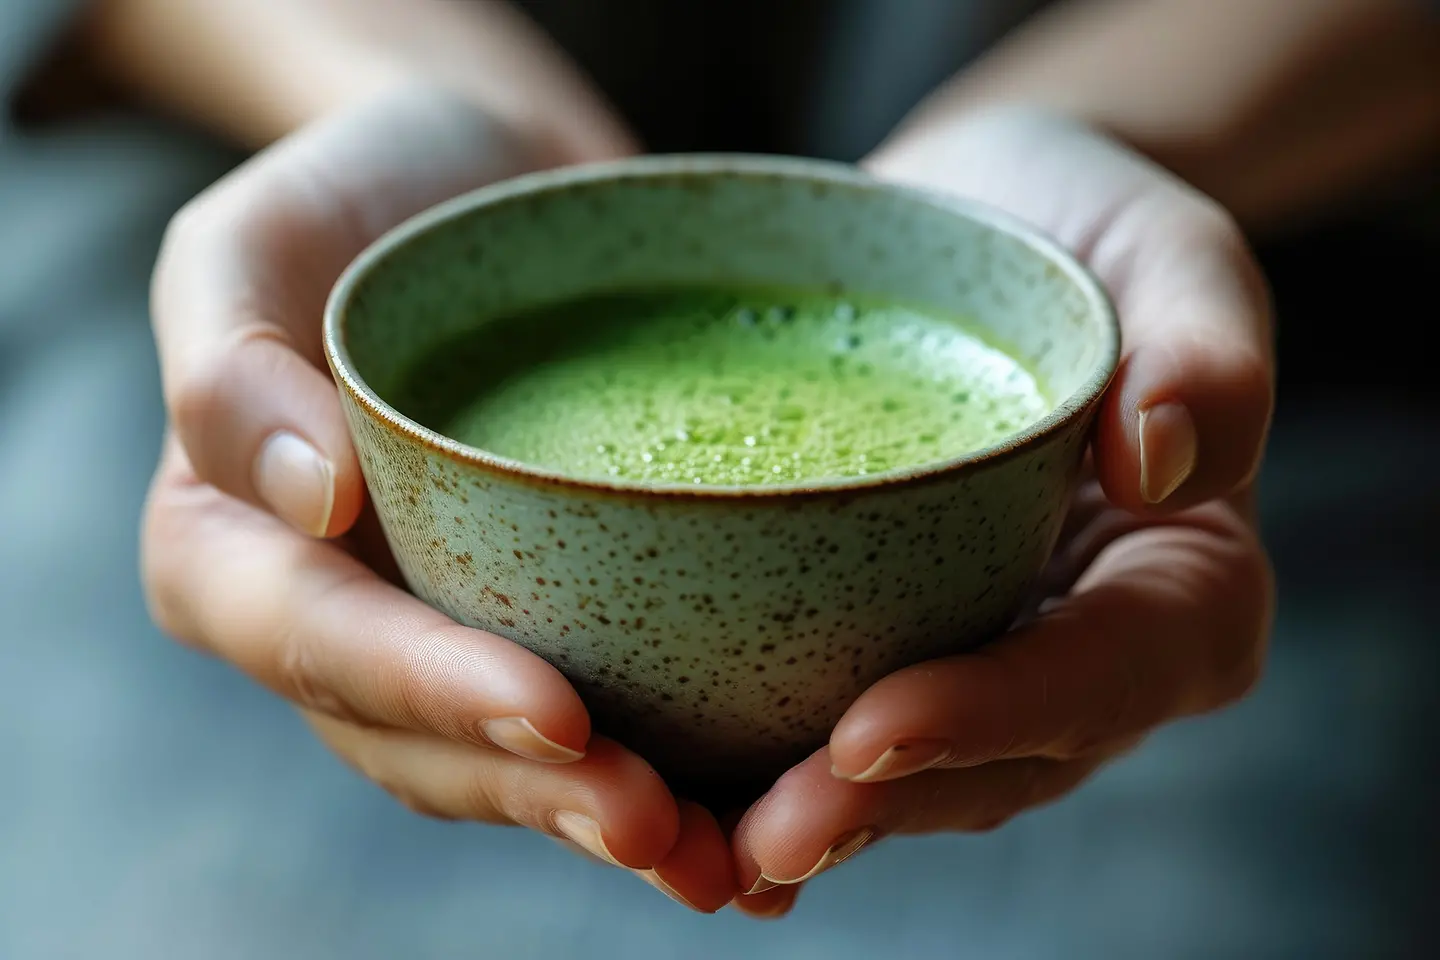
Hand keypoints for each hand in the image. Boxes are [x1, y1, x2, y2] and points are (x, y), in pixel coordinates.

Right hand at [139, 84, 736, 912]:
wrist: (488, 186)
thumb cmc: (363, 199)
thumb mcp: (257, 237)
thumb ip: (231, 367)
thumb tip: (309, 500)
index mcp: (234, 551)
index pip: (318, 640)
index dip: (430, 691)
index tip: (557, 713)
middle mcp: (337, 620)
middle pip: (421, 743)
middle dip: (541, 796)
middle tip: (663, 825)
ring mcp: (443, 634)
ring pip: (510, 769)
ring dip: (609, 824)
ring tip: (728, 863)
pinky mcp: (545, 623)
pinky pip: (589, 726)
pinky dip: (671, 781)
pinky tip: (757, 821)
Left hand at [730, 108, 1274, 917]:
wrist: (981, 231)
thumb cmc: (1084, 236)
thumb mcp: (1172, 255)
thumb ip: (1203, 352)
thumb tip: (1161, 461)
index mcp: (1179, 587)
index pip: (1101, 674)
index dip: (993, 717)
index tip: (870, 725)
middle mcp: (1081, 653)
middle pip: (994, 762)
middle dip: (878, 808)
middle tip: (763, 836)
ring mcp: (983, 661)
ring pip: (908, 775)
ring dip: (809, 820)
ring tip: (703, 848)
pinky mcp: (891, 640)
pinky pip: (833, 724)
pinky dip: (760, 768)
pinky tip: (676, 800)